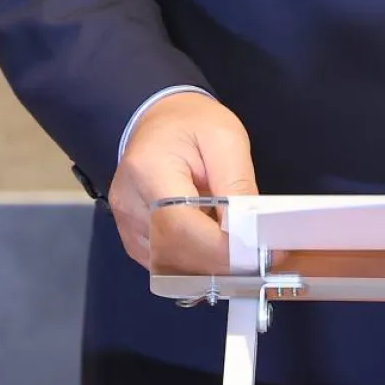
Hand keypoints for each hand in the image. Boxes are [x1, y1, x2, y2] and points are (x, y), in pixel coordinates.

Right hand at [109, 92, 257, 273]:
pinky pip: (166, 264)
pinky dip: (195, 262)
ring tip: (237, 248)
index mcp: (148, 169)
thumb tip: (249, 231)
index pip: (179, 225)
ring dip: (208, 264)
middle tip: (256, 258)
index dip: (218, 247)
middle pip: (174, 252)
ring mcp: (128, 225)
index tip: (255, 254)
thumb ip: (237, 185)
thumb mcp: (226, 138)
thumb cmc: (192, 123)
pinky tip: (214, 246)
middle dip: (219, 261)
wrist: (161, 120)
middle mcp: (129, 203)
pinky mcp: (134, 239)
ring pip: (171, 265)